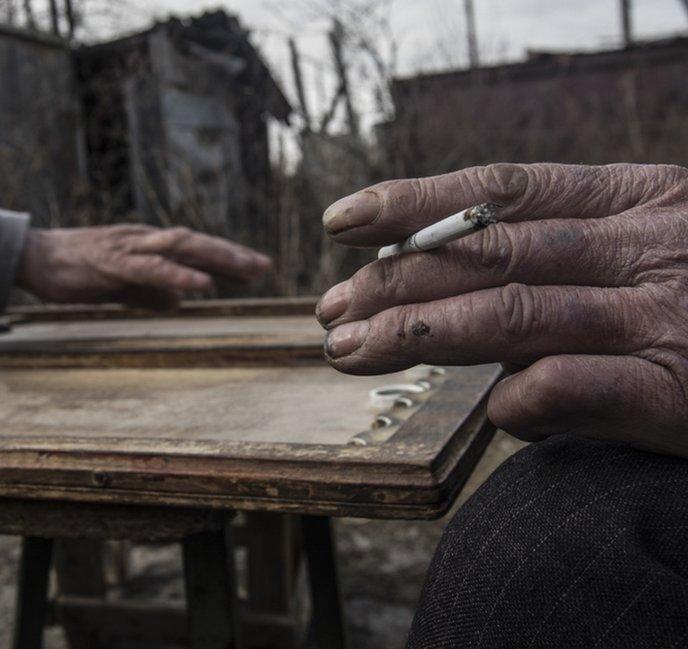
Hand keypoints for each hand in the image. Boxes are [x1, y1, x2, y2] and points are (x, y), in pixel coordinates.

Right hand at [16, 225, 271, 308]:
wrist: (31, 256)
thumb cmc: (72, 271)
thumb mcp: (119, 286)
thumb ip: (148, 292)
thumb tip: (179, 302)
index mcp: (145, 246)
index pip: (192, 250)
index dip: (224, 258)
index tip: (256, 269)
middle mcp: (143, 240)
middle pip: (196, 244)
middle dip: (232, 255)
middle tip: (265, 266)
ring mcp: (129, 248)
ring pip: (182, 248)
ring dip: (217, 259)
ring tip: (247, 270)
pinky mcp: (113, 262)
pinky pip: (152, 269)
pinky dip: (180, 276)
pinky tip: (202, 285)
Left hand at [316, 163, 687, 457]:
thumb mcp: (649, 250)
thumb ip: (562, 260)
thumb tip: (451, 295)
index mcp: (637, 199)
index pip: (503, 189)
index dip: (415, 202)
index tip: (343, 221)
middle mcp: (648, 247)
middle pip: (491, 253)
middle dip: (396, 281)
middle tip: (330, 311)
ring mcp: (665, 319)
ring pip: (516, 314)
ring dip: (420, 334)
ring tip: (349, 351)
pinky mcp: (682, 394)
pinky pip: (572, 388)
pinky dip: (517, 400)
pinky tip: (493, 410)